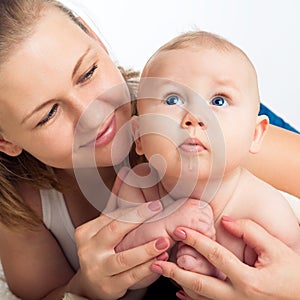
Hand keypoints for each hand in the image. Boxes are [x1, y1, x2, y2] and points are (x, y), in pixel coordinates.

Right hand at [69, 169, 169, 299]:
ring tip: (164, 241)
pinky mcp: (108, 287)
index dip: (135, 211)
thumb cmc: (101, 249)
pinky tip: (160, 260)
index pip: (112, 218)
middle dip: (138, 220)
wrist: (89, 285)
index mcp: (86, 232)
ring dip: (146, 249)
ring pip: (124, 258)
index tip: (155, 205)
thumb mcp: (103, 226)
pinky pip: (131, 276)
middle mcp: (88, 249)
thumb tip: (124, 173)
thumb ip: (114, 202)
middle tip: (158, 210)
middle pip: (115, 231)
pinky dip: (147, 268)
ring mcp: (97, 269)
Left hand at [150, 217, 299, 299]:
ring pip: (201, 299)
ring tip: (162, 273)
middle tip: (156, 262)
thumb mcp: (276, 248)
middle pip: (200, 285)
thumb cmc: (293, 275)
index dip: (196, 241)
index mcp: (249, 281)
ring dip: (180, 285)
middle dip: (175, 273)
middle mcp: (239, 298)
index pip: (215, 256)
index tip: (180, 231)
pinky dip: (192, 299)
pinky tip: (180, 292)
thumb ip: (250, 231)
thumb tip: (225, 222)